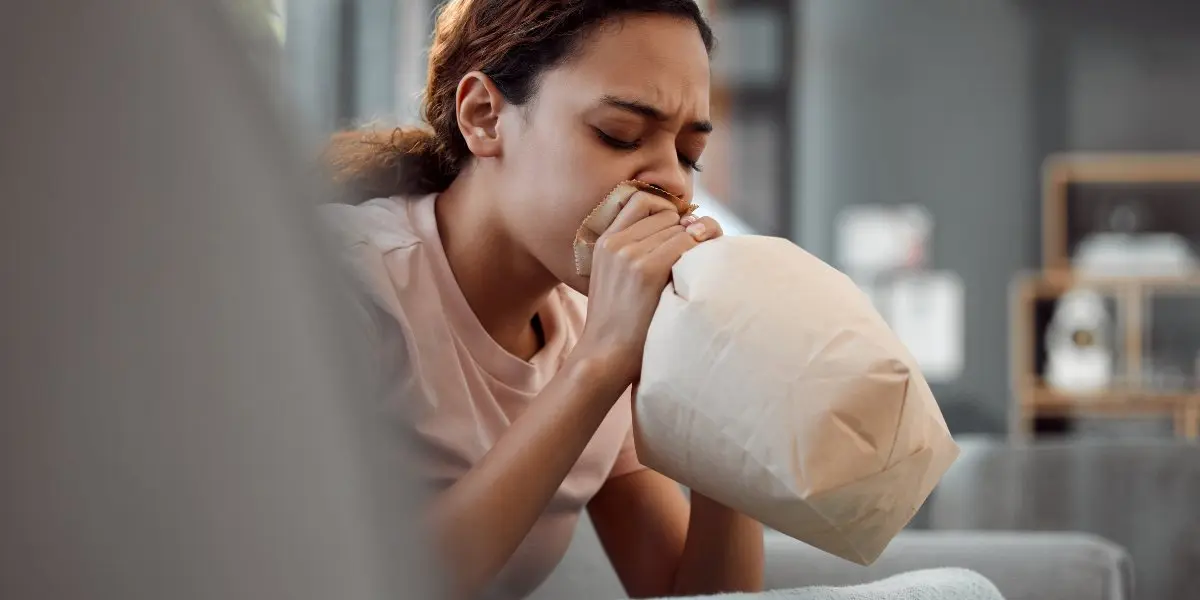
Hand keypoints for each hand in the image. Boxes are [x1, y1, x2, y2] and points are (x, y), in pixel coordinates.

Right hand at [576, 190, 721, 385]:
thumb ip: (634, 250)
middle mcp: (615, 242)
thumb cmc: (618, 323)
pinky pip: (687, 243)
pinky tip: (699, 272)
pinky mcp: (647, 270)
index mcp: (604, 241)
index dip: (667, 213)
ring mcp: (630, 254)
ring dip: (694, 242)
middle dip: (685, 229)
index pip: (642, 200)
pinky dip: (699, 252)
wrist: (605, 356)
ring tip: (695, 268)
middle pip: (666, 214)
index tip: (678, 233)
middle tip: (695, 254)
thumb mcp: (613, 277)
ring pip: (680, 226)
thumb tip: (688, 222)